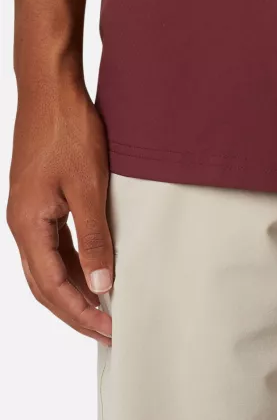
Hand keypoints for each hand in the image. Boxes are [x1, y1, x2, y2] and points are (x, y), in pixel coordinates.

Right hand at [7, 83, 112, 343]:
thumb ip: (94, 236)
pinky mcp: (40, 197)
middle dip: (76, 309)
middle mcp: (23, 223)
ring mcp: (29, 210)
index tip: (110, 329)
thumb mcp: (88, 186)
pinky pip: (54, 241)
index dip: (81, 312)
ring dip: (75, 287)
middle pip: (45, 283)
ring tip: (105, 306)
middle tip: (109, 329)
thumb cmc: (67, 131)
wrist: (51, 90)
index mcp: (28, 225)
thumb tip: (102, 282)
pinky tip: (94, 264)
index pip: (53, 286)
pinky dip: (74, 260)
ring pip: (48, 264)